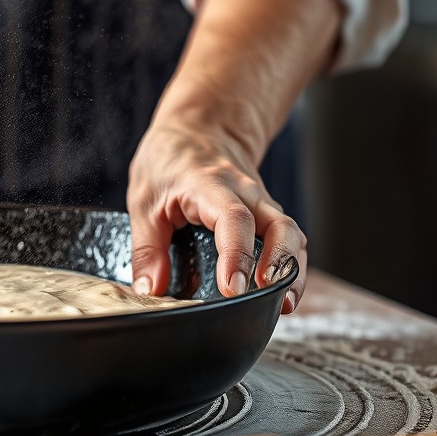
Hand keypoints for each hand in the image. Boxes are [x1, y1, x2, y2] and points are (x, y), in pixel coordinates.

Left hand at [127, 113, 304, 313]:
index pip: (233, 219)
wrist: (197, 129)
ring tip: (285, 306)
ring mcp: (261, 204)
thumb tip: (150, 291)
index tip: (233, 288)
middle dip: (279, 265)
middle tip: (267, 299)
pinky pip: (288, 241)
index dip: (237, 255)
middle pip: (280, 226)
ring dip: (292, 271)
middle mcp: (246, 193)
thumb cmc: (168, 160)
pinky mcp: (266, 216)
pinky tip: (282, 294)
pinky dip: (290, 267)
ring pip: (292, 235)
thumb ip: (147, 249)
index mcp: (210, 185)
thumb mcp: (143, 201)